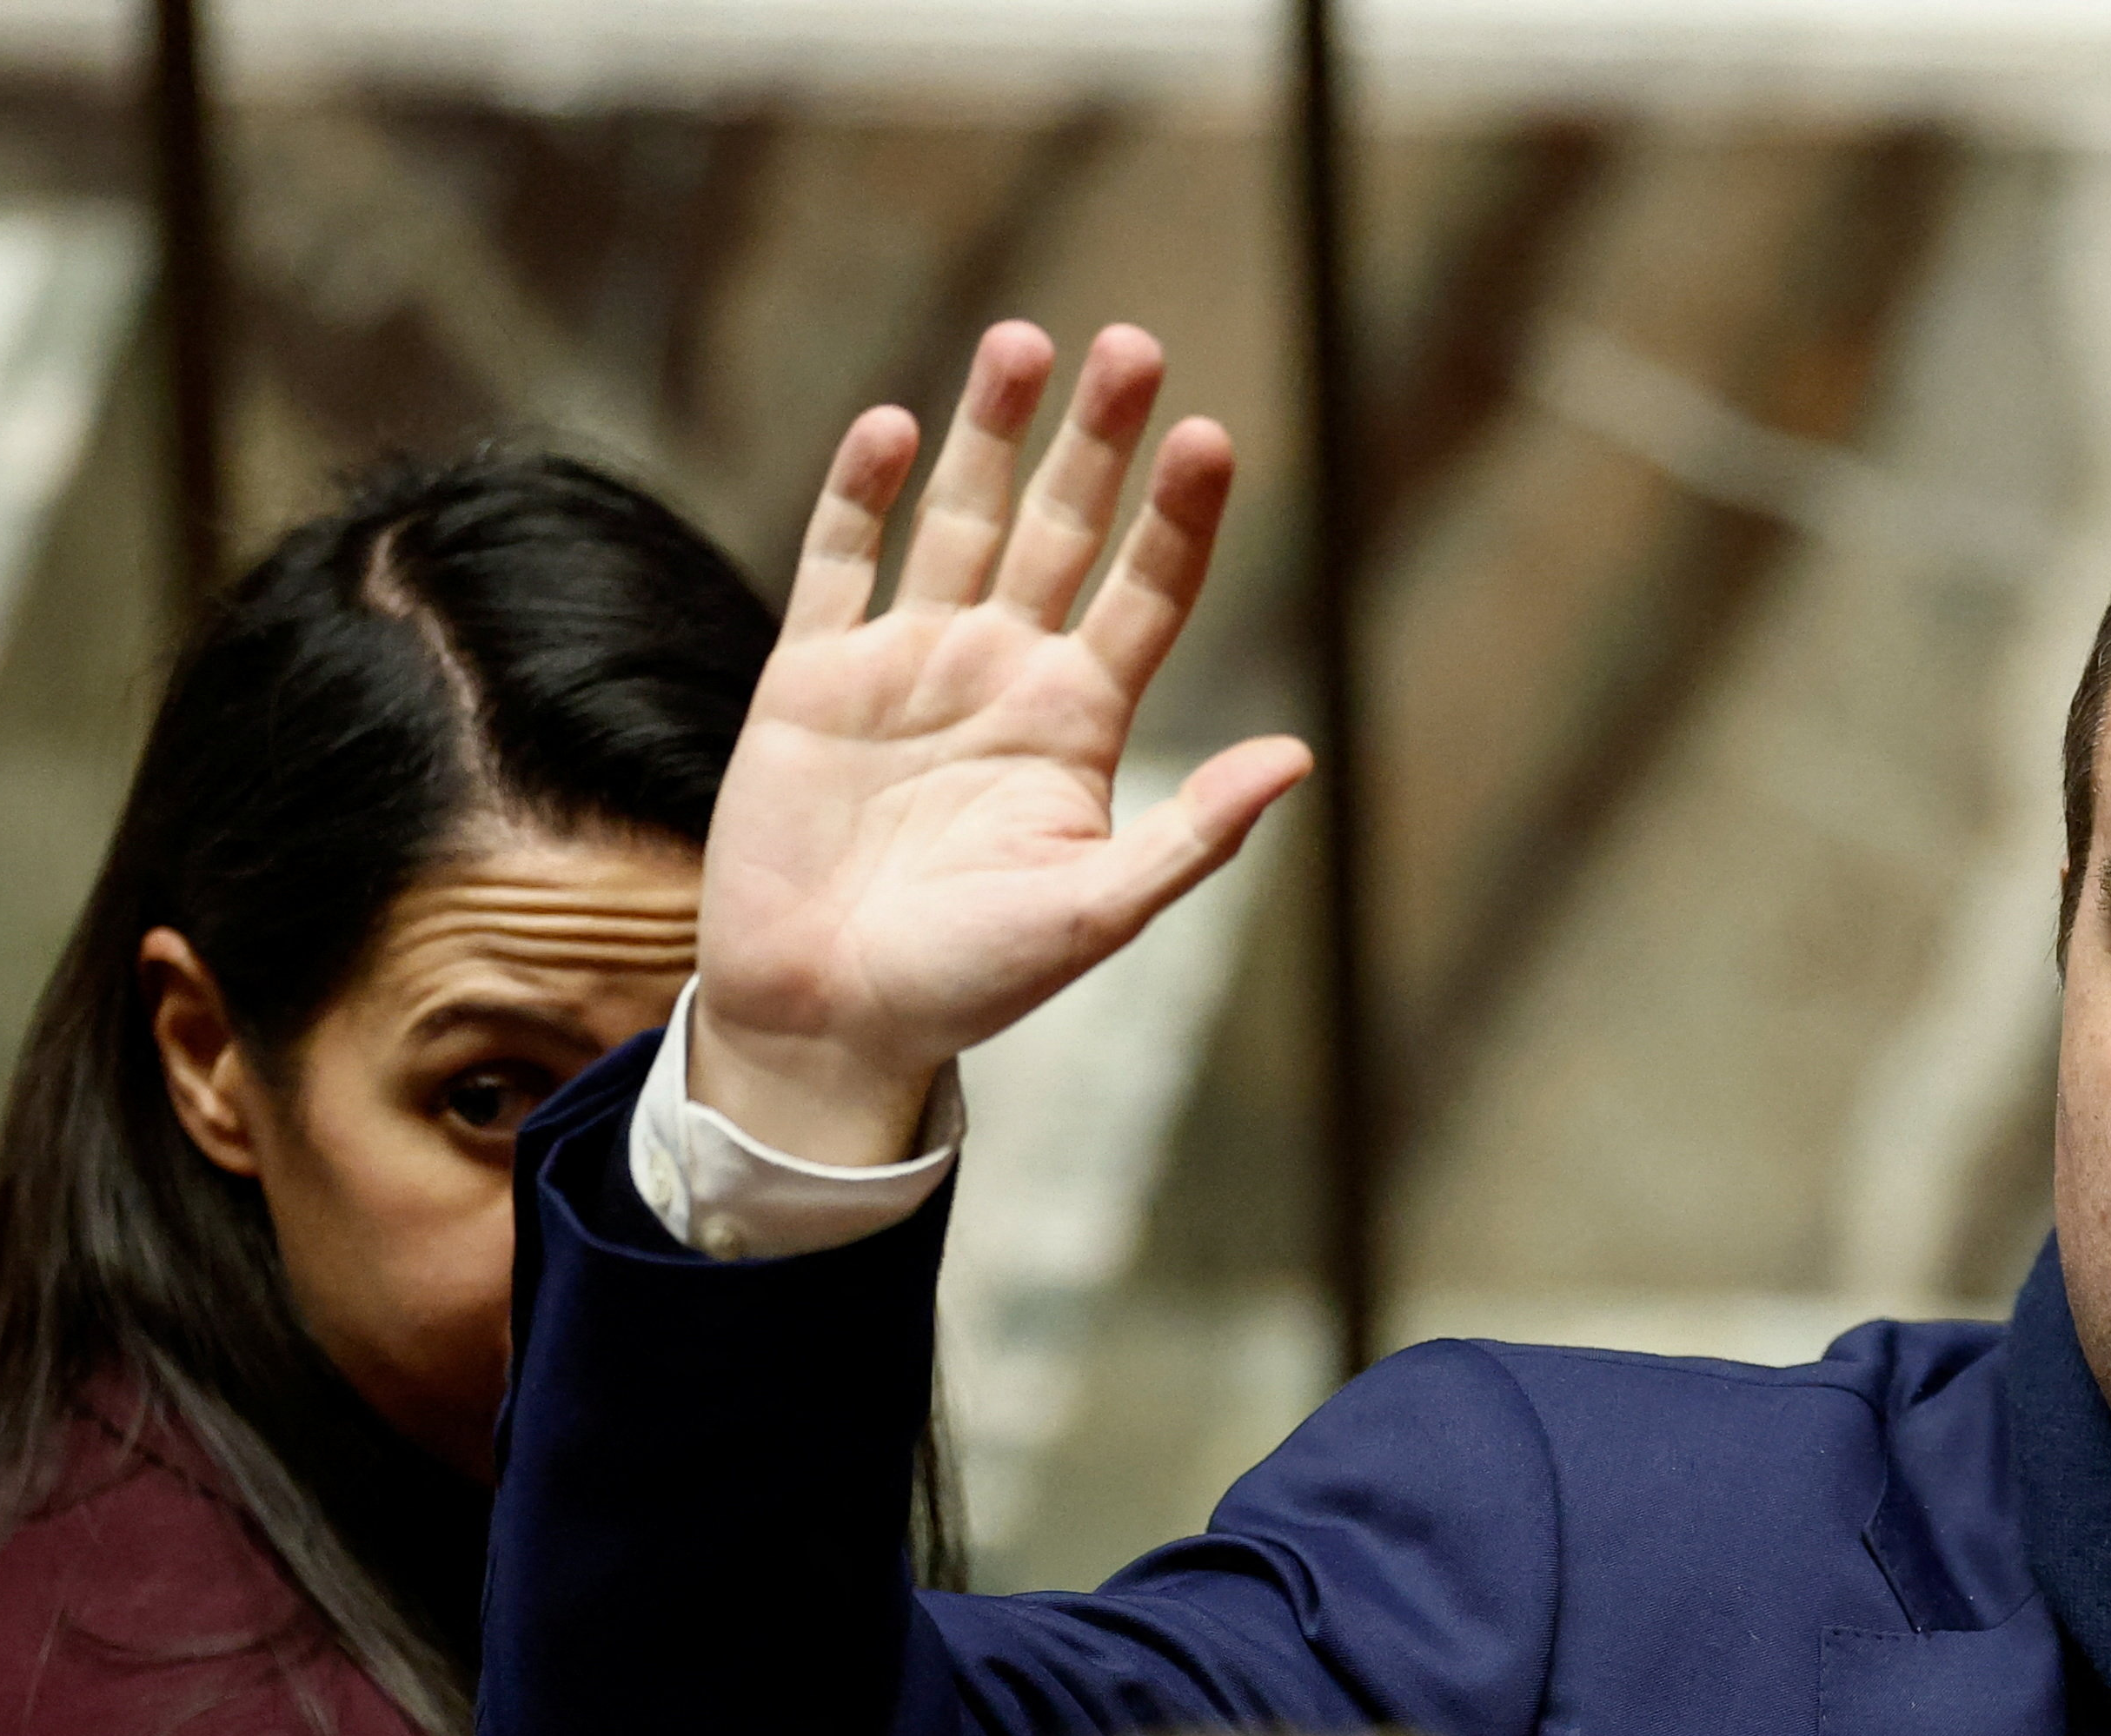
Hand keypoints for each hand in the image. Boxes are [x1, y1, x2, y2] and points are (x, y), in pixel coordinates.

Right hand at [692, 323, 1314, 1162]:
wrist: (831, 1018)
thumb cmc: (971, 980)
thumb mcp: (1098, 909)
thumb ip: (1193, 832)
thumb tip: (1298, 756)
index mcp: (1078, 722)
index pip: (1148, 593)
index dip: (1180, 517)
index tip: (1212, 439)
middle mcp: (1001, 673)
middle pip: (1061, 528)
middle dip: (1096, 441)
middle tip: (1132, 347)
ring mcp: (907, 664)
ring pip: (958, 518)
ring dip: (988, 431)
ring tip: (1023, 342)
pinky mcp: (812, 674)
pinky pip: (843, 560)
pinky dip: (864, 492)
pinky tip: (895, 424)